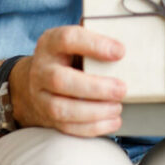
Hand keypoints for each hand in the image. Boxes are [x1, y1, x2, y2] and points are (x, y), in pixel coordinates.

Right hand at [9, 25, 126, 136]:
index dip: (94, 45)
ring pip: (62, 109)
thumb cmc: (67, 56)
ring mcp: (41, 95)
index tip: (120, 51)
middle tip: (121, 89)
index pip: (68, 39)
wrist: (38, 79)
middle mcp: (41, 69)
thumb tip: (125, 42)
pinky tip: (112, 121)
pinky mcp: (47, 116)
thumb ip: (95, 37)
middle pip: (60, 80)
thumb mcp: (75, 40)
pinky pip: (67, 127)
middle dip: (95, 88)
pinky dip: (93, 127)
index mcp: (50, 43)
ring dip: (94, 111)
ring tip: (117, 106)